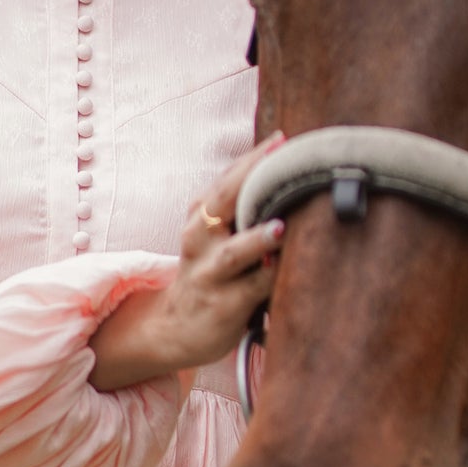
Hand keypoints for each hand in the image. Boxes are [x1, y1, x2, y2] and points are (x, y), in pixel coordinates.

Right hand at [89, 134, 286, 391]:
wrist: (176, 327)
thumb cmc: (210, 271)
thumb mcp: (215, 234)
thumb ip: (243, 207)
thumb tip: (290, 171)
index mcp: (201, 214)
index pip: (227, 178)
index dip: (254, 158)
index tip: (282, 139)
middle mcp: (200, 238)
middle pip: (223, 200)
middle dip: (252, 179)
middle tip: (280, 163)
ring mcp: (210, 273)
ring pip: (234, 252)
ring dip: (257, 239)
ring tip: (279, 228)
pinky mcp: (223, 305)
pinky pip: (251, 289)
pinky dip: (271, 277)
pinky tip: (288, 267)